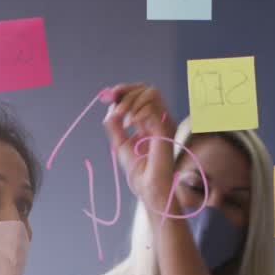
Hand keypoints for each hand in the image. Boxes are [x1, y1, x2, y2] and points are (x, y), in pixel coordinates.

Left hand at [102, 82, 177, 208]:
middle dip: (126, 93)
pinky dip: (138, 111)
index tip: (108, 96)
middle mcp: (157, 118)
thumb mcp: (119, 142)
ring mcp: (163, 121)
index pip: (139, 93)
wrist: (147, 186)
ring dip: (131, 101)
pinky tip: (130, 124)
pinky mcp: (165, 127)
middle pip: (145, 88)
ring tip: (123, 120)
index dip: (123, 90)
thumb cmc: (137, 170)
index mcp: (147, 121)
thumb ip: (114, 123)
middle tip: (114, 109)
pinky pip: (152, 107)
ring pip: (150, 93)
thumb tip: (110, 106)